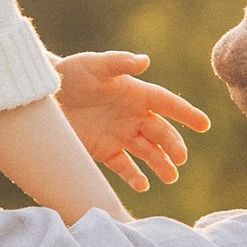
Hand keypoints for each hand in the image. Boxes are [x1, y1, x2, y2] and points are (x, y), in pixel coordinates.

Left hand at [55, 50, 209, 192]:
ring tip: (170, 177)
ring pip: (148, 152)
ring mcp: (119, 135)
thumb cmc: (71, 74)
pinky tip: (143, 186)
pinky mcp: (104, 151)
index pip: (167, 104)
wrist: (43, 95)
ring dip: (160, 164)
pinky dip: (134, 176)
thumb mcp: (94, 65)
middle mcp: (132, 116)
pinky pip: (124, 166)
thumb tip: (145, 61)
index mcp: (136, 93)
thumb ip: (119, 64)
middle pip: (161, 132)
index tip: (204, 125)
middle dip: (173, 145)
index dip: (186, 113)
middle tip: (180, 158)